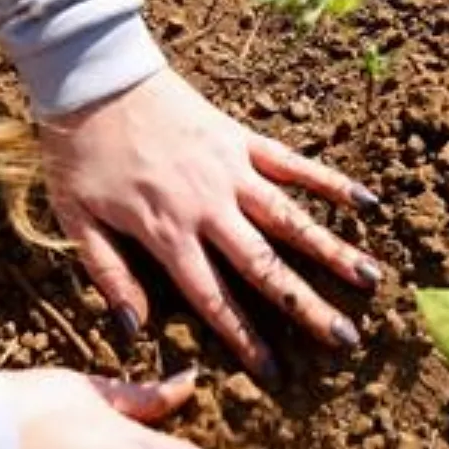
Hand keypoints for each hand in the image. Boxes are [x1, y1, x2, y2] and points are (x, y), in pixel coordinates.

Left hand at [39, 68, 384, 382]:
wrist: (91, 75)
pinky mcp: (240, 139)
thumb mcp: (76, 220)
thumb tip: (134, 330)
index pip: (214, 298)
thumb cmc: (78, 152)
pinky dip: (329, 182)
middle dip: (307, 306)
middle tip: (346, 339)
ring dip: (333, 251)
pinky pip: (292, 164)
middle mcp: (208, 207)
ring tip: (372, 279)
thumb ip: (108, 276)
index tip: (276, 373)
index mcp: (167, 233)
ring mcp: (230, 172)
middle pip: (266, 267)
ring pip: (291, 219)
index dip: (245, 339)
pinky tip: (366, 202)